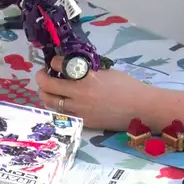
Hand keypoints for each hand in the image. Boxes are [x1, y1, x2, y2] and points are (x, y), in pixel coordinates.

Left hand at [36, 59, 161, 131]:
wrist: (141, 108)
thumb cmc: (127, 86)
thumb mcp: (106, 71)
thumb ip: (87, 69)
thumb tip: (71, 66)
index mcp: (87, 77)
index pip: (58, 65)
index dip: (54, 62)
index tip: (55, 62)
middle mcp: (79, 94)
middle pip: (47, 86)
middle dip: (42, 78)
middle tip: (44, 74)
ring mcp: (79, 110)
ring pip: (50, 102)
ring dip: (46, 93)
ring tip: (49, 89)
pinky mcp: (83, 122)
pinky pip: (62, 113)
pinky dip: (58, 106)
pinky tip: (62, 102)